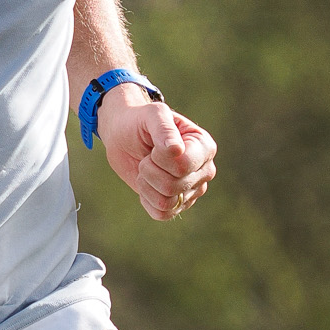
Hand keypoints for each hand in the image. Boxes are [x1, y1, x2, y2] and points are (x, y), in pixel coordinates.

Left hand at [96, 90, 216, 221]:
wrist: (124, 136)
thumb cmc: (141, 122)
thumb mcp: (152, 115)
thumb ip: (164, 128)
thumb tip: (176, 150)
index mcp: (204, 147)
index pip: (183, 165)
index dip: (159, 158)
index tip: (154, 146)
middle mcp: (204, 170)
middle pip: (174, 185)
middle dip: (150, 171)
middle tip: (147, 157)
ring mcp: (193, 190)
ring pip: (167, 201)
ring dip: (147, 185)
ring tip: (146, 169)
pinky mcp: (179, 205)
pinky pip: (162, 214)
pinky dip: (147, 199)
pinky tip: (146, 184)